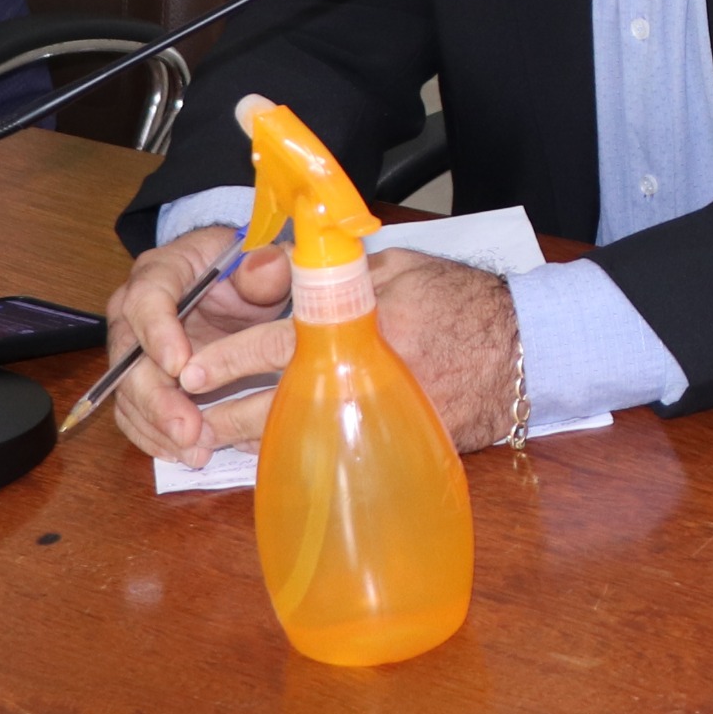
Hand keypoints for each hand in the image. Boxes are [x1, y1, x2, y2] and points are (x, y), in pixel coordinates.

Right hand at [106, 226, 287, 467]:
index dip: (158, 334)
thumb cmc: (243, 272)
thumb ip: (265, 266)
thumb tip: (264, 264)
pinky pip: (135, 410)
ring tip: (193, 452)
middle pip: (129, 356)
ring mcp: (133, 348)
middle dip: (156, 397)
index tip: (179, 367)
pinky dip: (155, 435)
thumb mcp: (260, 265)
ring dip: (157, 425)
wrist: (232, 286)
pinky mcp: (142, 378)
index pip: (146, 299)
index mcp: (159, 273)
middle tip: (187, 429)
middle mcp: (133, 311)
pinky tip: (182, 453)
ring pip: (128, 390)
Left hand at [108, 236, 519, 465]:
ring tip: (210, 437)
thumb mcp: (396, 264)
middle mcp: (363, 376)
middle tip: (188, 418)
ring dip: (252, 436)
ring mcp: (378, 414)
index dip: (231, 358)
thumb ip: (327, 269)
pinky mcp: (393, 440)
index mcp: (360, 326)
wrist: (524, 350)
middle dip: (226, 412)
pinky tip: (269, 449)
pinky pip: (332, 447)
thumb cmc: (460, 299)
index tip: (192, 371)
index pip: (279, 345)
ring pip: (299, 431)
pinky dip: (298, 448)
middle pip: (278, 402)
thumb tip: (261, 270)